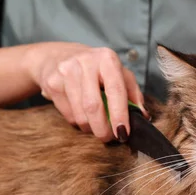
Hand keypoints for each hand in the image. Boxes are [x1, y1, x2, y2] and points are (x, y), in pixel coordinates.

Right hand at [24, 42, 148, 141]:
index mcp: (107, 59)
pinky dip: (77, 122)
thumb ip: (132, 93)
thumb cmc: (96, 69)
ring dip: (90, 127)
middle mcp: (86, 62)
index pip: (116, 90)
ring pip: (80, 114)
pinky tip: (81, 114)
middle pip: (94, 106)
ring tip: (95, 125)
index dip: (120, 114)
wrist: (58, 56)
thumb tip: (143, 116)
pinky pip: (68, 114)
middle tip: (108, 137)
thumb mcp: (118, 73)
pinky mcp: (52, 83)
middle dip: (103, 128)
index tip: (122, 133)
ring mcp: (66, 71)